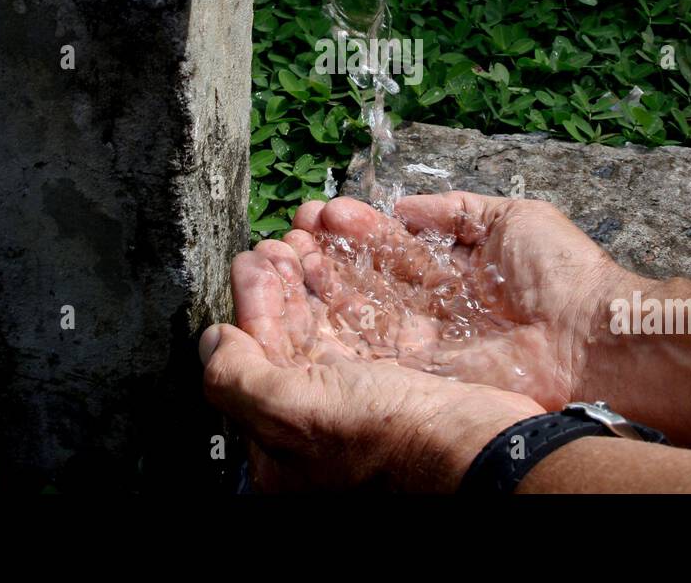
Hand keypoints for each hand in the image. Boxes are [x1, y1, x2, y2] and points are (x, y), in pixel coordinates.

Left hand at [200, 242, 543, 491]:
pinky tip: (347, 263)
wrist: (478, 448)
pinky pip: (364, 330)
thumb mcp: (291, 413)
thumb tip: (212, 343)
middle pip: (288, 341)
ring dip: (312, 282)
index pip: (254, 363)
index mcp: (284, 446)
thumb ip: (239, 377)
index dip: (252, 307)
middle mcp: (318, 425)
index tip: (252, 262)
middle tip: (277, 244)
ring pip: (325, 329)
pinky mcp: (397, 384)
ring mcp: (360, 404)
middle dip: (280, 287)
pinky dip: (352, 293)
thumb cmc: (389, 439)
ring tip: (306, 240)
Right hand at [282, 193, 644, 407]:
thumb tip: (404, 207)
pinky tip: (309, 297)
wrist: (592, 335)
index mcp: (456, 268)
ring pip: (364, 311)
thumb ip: (455, 210)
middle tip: (295, 230)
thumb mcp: (510, 217)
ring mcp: (429, 341)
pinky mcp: (427, 373)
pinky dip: (339, 325)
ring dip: (326, 284)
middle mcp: (437, 305)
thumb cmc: (564, 272)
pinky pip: (374, 349)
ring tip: (290, 254)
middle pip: (371, 278)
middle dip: (331, 253)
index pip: (396, 247)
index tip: (326, 211)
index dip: (360, 229)